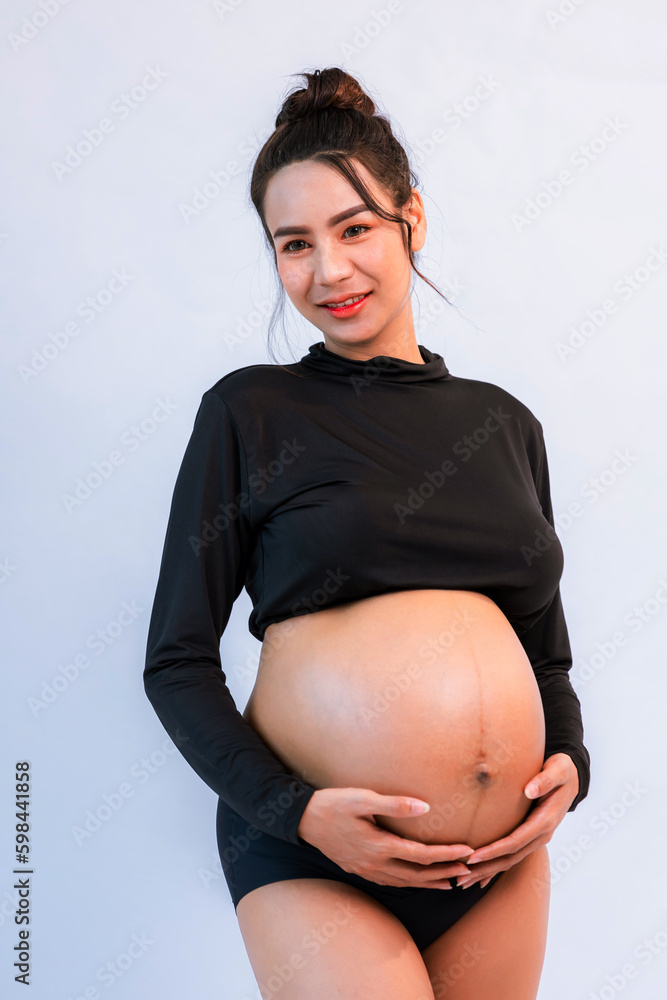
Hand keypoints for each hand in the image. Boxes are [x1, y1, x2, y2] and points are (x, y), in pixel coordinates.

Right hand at [297, 786, 476, 888]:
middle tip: (469, 871)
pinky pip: (391, 883)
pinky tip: (416, 881)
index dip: (447, 855)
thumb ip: (395, 804)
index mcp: (379, 846)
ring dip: (430, 883)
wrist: (302, 819)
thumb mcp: (363, 798)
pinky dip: (410, 884)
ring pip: (405, 883)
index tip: (468, 851)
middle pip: (418, 875)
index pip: (422, 856)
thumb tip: (425, 808)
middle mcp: (375, 864)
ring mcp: (366, 870)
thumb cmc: (333, 804)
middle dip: (445, 873)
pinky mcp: (359, 870)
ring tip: (450, 881)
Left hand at [455, 753, 579, 889]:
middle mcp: (542, 834)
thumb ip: (545, 780)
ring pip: (511, 860)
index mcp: (545, 821)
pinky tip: (482, 878)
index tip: (473, 857)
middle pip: (511, 857)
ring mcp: (538, 838)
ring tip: (464, 881)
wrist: (573, 777)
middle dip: (486, 868)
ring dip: (488, 872)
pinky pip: (514, 855)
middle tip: (461, 877)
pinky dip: (497, 866)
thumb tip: (530, 790)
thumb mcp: (558, 770)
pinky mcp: (532, 835)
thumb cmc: (562, 770)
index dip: (494, 850)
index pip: (515, 841)